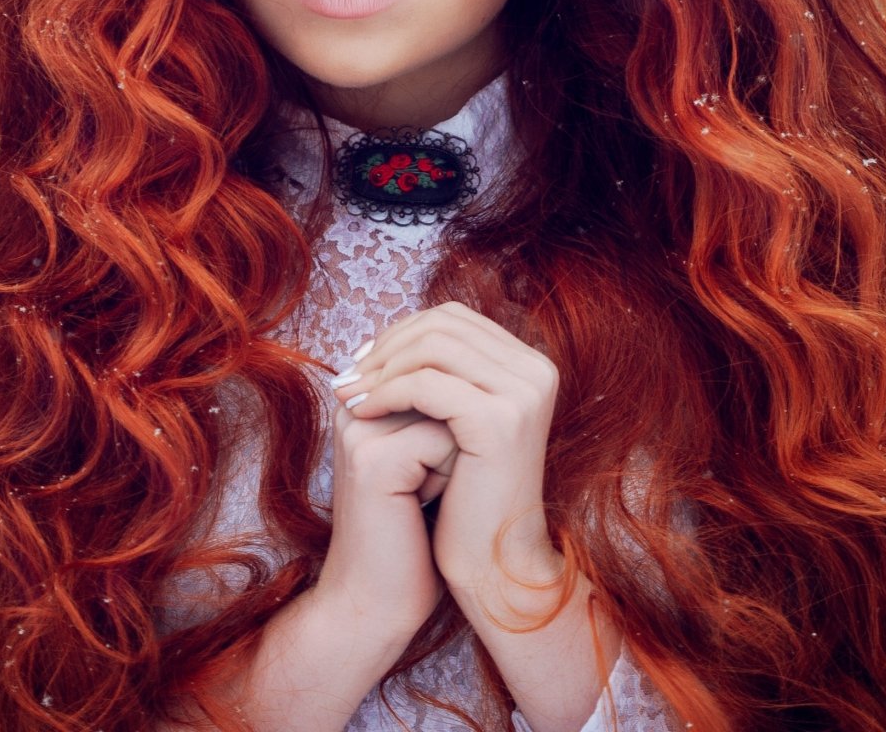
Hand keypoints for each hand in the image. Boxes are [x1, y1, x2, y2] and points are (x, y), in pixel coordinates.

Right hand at [314, 391, 460, 640]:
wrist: (374, 601)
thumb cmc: (410, 535)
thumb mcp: (426, 457)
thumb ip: (437, 408)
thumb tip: (482, 366)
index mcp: (364, 397)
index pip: (441, 375)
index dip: (455, 426)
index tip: (424, 471)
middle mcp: (355, 403)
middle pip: (447, 388)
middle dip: (455, 438)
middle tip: (420, 488)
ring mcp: (360, 429)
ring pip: (451, 410)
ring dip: (455, 456)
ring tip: (418, 496)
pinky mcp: (373, 458)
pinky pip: (446, 441)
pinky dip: (448, 477)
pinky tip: (417, 508)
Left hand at [328, 301, 561, 600]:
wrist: (492, 566)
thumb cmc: (467, 499)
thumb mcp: (454, 425)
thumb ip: (437, 375)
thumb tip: (381, 337)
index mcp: (529, 366)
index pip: (454, 319)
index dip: (402, 333)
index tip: (364, 361)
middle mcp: (536, 371)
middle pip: (443, 325)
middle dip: (388, 346)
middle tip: (350, 376)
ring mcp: (523, 393)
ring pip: (433, 347)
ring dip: (382, 368)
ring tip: (351, 395)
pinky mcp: (500, 420)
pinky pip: (426, 384)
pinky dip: (386, 392)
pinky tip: (362, 413)